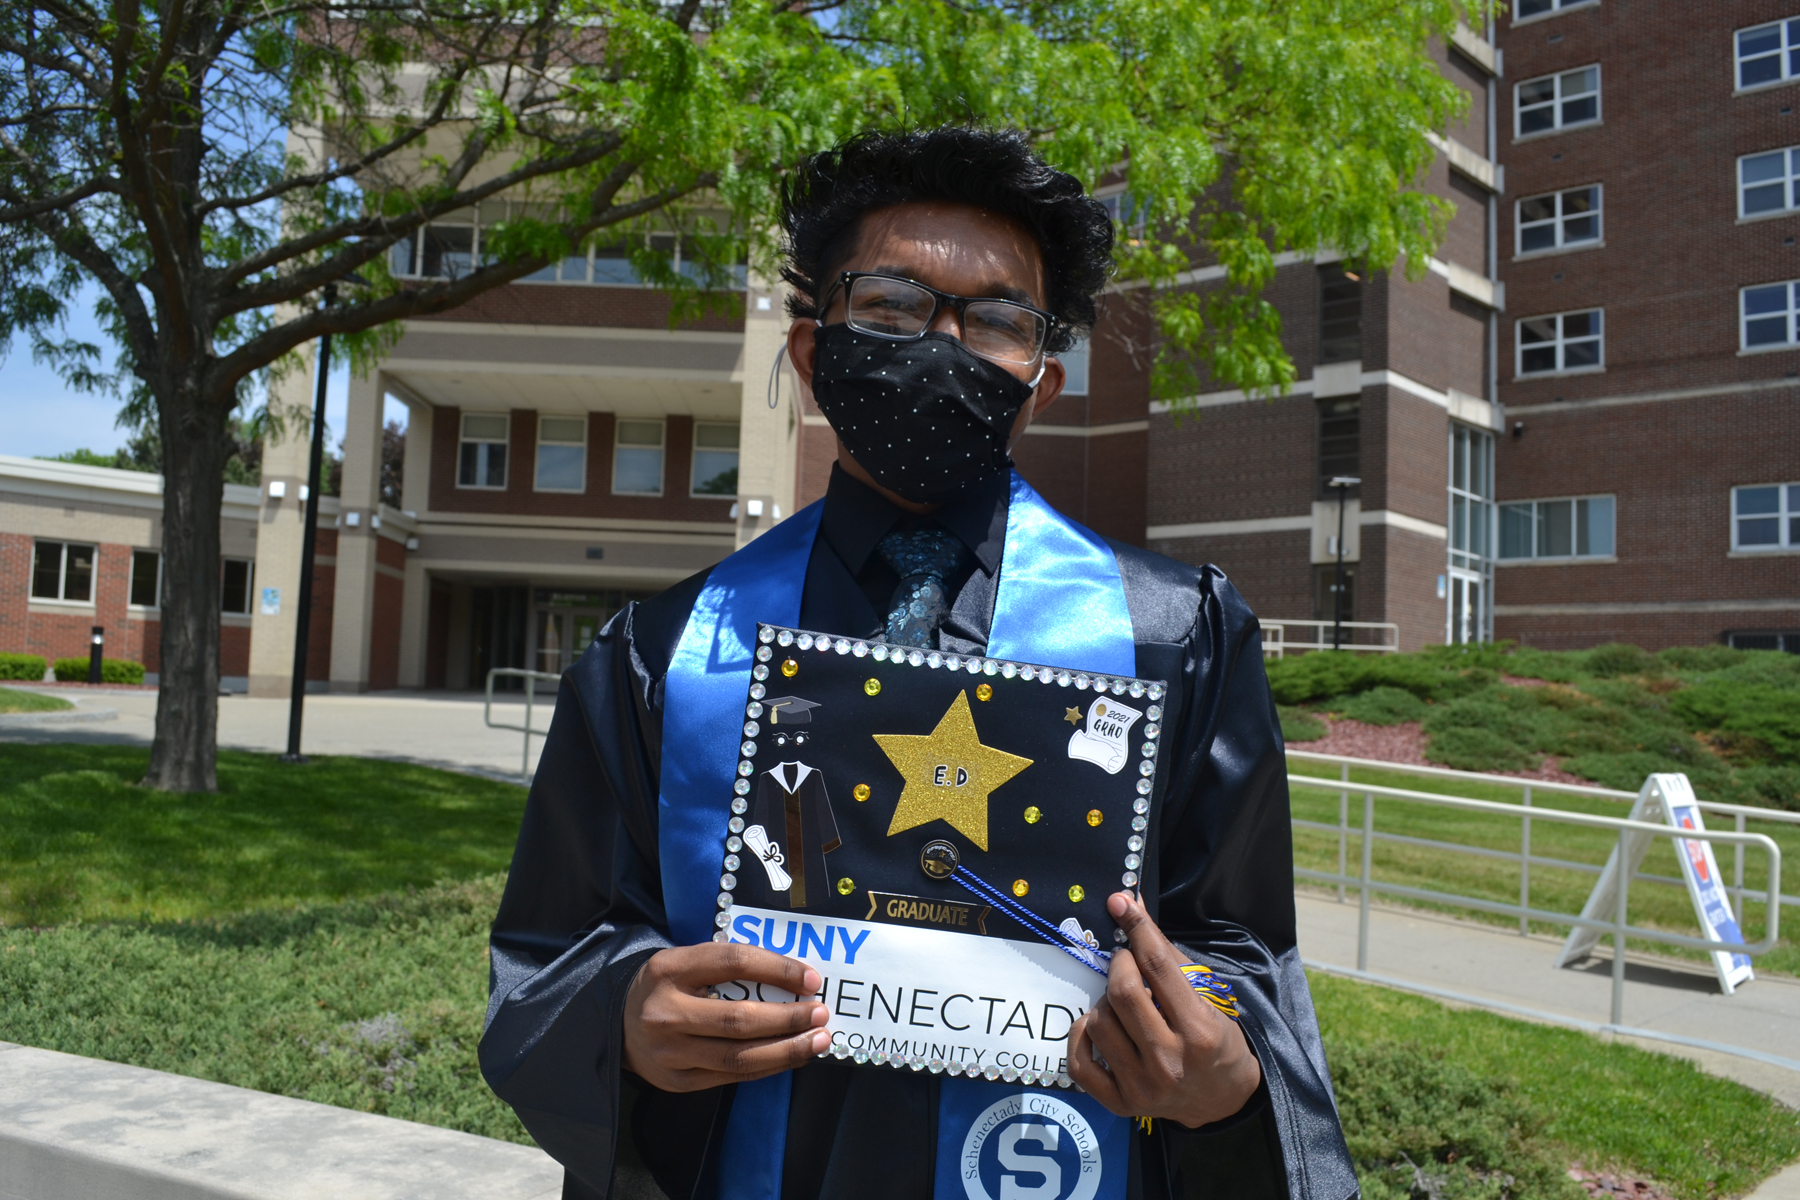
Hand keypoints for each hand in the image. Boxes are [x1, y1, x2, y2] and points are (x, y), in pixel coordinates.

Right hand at [623, 943, 830, 1091]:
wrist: (617, 1021)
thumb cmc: (668, 985)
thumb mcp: (687, 961)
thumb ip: (730, 966)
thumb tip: (795, 980)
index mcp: (670, 969)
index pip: (732, 962)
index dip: (777, 969)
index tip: (811, 979)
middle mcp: (666, 1012)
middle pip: (739, 1019)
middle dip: (789, 1018)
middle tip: (821, 1013)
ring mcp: (669, 1052)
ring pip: (738, 1057)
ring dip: (787, 1050)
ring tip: (818, 1041)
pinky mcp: (676, 1081)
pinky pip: (731, 1077)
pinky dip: (768, 1068)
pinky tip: (792, 1057)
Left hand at [1066, 893, 1261, 1128]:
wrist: (1223, 1099)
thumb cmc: (1215, 1040)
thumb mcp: (1207, 995)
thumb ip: (1166, 953)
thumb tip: (1130, 902)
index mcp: (1199, 1030)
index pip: (1158, 966)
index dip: (1136, 927)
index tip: (1120, 903)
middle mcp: (1169, 1061)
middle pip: (1122, 992)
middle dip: (1119, 964)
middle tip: (1126, 963)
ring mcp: (1143, 1086)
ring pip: (1098, 1021)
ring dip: (1105, 1002)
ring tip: (1122, 1005)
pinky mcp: (1120, 1104)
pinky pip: (1078, 1061)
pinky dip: (1081, 1036)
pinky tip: (1097, 1027)